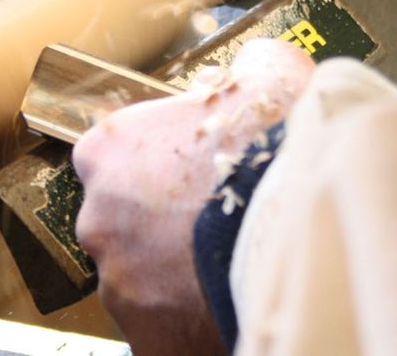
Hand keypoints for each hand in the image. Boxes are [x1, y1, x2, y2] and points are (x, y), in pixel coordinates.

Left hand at [73, 39, 314, 354]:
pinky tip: (214, 298)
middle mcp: (99, 215)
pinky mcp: (144, 331)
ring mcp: (118, 278)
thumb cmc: (269, 146)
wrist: (297, 220)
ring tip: (216, 262)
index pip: (108, 156)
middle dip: (153, 219)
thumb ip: (244, 70)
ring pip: (136, 271)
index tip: (176, 170)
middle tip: (203, 220)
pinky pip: (156, 321)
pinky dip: (180, 313)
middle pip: (119, 217)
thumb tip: (255, 66)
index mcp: (108, 150)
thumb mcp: (260, 80)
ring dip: (166, 268)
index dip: (146, 162)